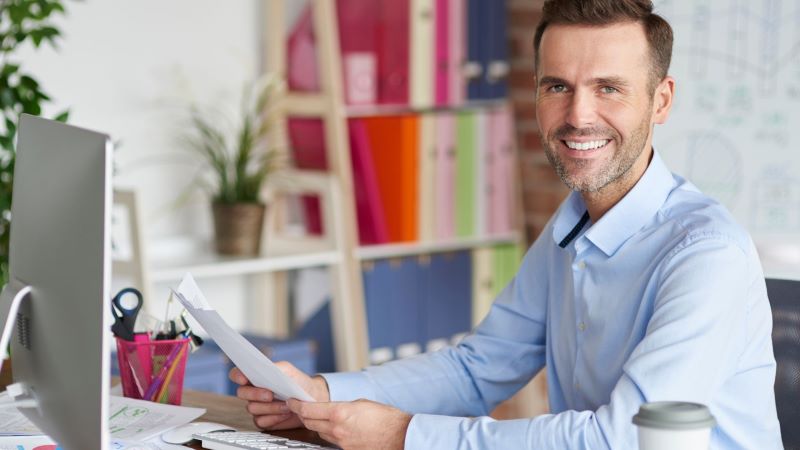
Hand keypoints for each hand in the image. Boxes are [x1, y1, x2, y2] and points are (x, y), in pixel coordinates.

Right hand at [229, 361, 329, 429]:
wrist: (312, 400)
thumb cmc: (299, 382)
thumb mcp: (289, 370)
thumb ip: (275, 367)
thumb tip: (263, 367)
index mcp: (256, 376)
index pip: (237, 374)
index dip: (237, 375)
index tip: (244, 378)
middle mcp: (253, 391)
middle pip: (241, 393)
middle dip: (255, 394)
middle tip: (270, 395)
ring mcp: (257, 406)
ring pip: (252, 408)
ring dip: (270, 407)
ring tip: (286, 405)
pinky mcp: (263, 420)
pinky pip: (260, 422)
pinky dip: (274, 418)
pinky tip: (285, 414)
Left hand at [288, 398, 411, 449]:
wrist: (400, 436)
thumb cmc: (386, 418)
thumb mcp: (362, 403)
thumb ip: (344, 405)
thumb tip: (334, 408)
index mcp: (340, 413)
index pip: (309, 409)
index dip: (297, 405)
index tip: (292, 401)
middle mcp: (337, 429)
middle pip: (311, 422)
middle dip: (303, 414)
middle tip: (300, 408)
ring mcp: (341, 443)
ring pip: (321, 432)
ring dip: (317, 424)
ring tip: (320, 417)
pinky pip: (333, 441)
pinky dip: (331, 434)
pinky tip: (337, 429)